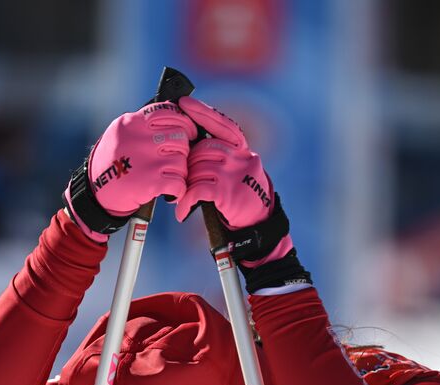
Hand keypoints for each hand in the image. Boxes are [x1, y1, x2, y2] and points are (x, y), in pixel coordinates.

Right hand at [65, 101, 197, 238]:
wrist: (95, 193)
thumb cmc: (111, 162)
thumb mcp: (120, 133)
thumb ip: (142, 125)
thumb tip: (174, 117)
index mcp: (132, 122)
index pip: (169, 112)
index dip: (184, 123)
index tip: (189, 133)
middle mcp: (139, 137)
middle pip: (179, 137)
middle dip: (182, 150)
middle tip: (175, 160)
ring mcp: (146, 159)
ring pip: (181, 160)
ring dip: (180, 172)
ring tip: (169, 177)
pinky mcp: (150, 182)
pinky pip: (179, 182)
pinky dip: (179, 190)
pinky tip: (171, 192)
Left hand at [173, 96, 307, 293]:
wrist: (258, 226)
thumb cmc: (242, 199)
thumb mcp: (237, 172)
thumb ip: (222, 156)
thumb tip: (194, 144)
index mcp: (243, 150)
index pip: (222, 124)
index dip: (203, 113)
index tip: (184, 103)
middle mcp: (241, 157)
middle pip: (202, 149)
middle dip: (188, 165)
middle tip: (182, 181)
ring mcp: (236, 172)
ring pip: (198, 168)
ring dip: (186, 185)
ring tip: (181, 198)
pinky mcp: (229, 191)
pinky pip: (198, 189)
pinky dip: (186, 200)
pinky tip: (183, 211)